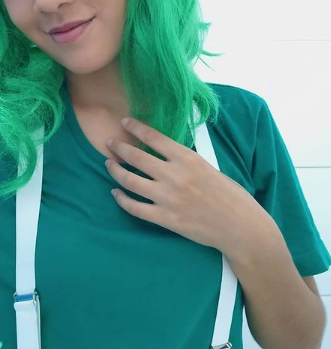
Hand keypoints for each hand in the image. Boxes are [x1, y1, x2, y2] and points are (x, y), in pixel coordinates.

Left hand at [105, 117, 274, 255]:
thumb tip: (164, 154)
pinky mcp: (165, 219)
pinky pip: (135, 208)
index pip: (154, 138)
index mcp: (188, 159)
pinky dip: (121, 199)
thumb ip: (185, 161)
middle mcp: (175, 176)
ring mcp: (168, 198)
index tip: (124, 122)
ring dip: (115, 171)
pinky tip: (116, 193)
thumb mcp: (209, 168)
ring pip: (130, 181)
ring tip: (109, 164)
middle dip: (119, 148)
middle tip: (109, 143)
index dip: (136, 128)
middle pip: (136, 157)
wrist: (240, 227)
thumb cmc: (230, 195)